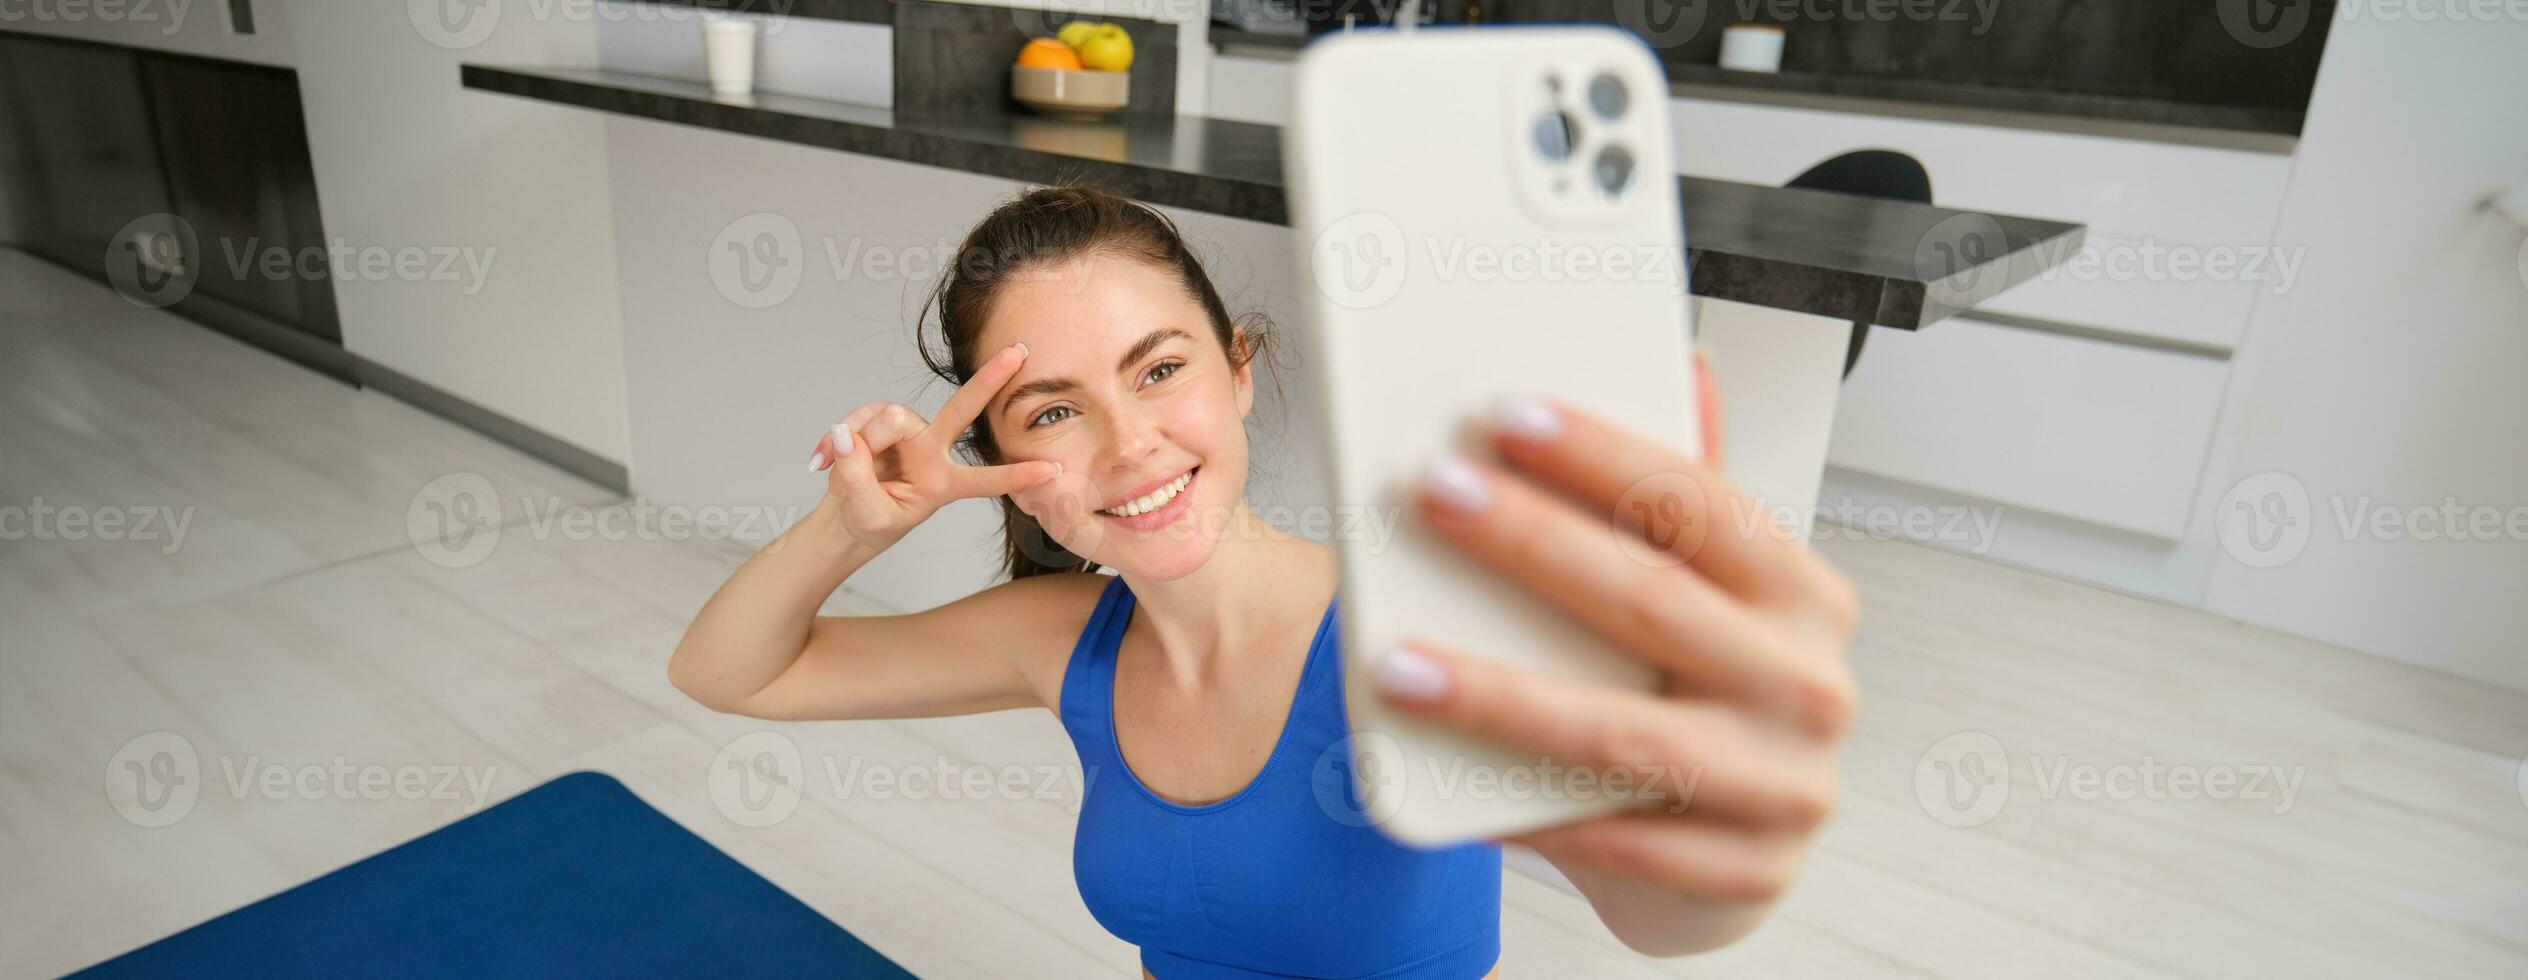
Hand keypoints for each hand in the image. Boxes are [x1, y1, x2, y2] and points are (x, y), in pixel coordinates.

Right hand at [806, 343, 1061, 551]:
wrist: (844, 519)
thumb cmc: (868, 523)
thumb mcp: (867, 513)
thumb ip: (858, 475)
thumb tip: (850, 432)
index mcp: (943, 484)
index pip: (985, 480)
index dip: (1016, 475)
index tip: (1053, 469)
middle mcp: (933, 452)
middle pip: (964, 409)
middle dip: (990, 380)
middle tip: (1021, 352)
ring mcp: (909, 434)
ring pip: (890, 416)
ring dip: (861, 439)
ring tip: (837, 465)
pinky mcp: (881, 423)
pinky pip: (861, 417)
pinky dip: (838, 438)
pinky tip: (824, 459)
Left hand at [1372, 357, 1859, 929]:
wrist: (1729, 865)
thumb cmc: (1700, 704)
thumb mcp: (1706, 601)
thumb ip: (1683, 501)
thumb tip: (1687, 369)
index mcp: (1802, 596)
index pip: (1701, 504)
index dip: (1603, 456)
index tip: (1505, 415)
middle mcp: (1810, 686)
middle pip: (1654, 603)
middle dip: (1533, 544)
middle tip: (1434, 495)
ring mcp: (1786, 787)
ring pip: (1623, 733)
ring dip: (1500, 696)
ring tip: (1399, 664)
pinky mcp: (1744, 874)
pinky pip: (1614, 837)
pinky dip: (1526, 808)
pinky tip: (1446, 775)